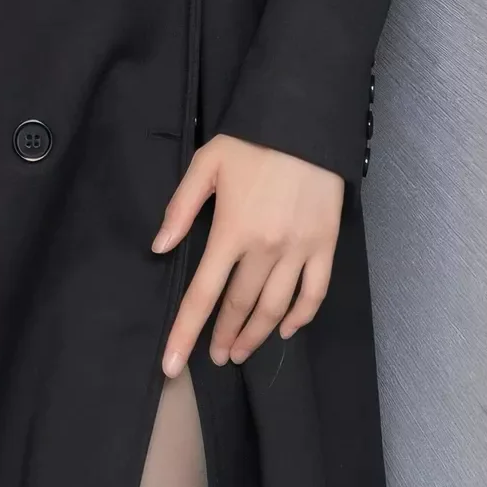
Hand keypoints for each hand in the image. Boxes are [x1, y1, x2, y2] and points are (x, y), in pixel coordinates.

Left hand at [152, 135, 344, 373]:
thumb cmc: (252, 141)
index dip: (184, 332)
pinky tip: (286, 330)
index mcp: (231, 230)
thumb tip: (160, 248)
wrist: (306, 122)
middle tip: (216, 356)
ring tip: (241, 350)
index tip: (171, 365)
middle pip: (239, 307)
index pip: (203, 294)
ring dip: (256, 335)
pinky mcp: (326, 245)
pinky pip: (314, 293)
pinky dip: (300, 317)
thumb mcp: (206, 164)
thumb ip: (180, 208)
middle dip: (224, 337)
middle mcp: (266, 248)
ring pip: (276, 308)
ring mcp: (299, 249)